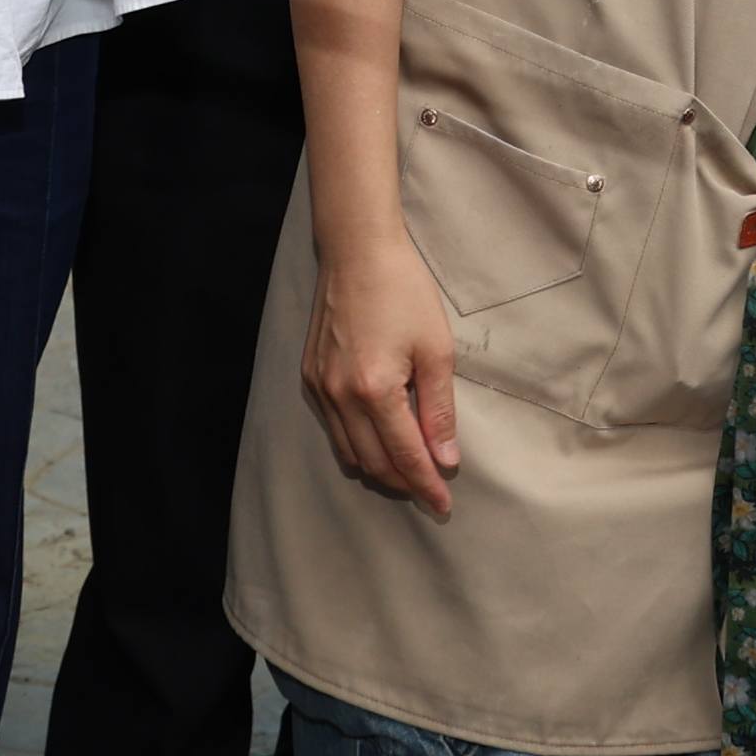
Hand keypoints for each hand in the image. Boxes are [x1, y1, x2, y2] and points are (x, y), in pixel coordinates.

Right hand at [302, 231, 464, 516]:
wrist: (357, 252)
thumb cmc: (404, 292)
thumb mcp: (436, 349)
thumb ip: (438, 409)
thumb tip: (445, 458)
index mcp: (375, 389)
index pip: (405, 454)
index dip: (427, 484)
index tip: (444, 504)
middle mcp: (340, 395)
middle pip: (373, 462)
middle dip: (403, 482)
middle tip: (431, 490)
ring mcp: (320, 388)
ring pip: (349, 451)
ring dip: (379, 468)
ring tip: (408, 471)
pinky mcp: (310, 377)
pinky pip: (333, 428)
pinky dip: (357, 444)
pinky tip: (378, 440)